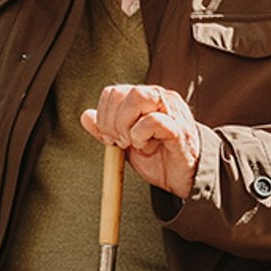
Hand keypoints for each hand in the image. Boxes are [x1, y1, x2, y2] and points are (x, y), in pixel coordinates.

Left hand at [81, 84, 200, 197]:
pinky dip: (140, 135)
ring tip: (132, 143)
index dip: (104, 115)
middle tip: (118, 142)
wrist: (185, 178)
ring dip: (125, 124)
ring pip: (137, 98)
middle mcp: (160, 98)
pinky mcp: (180, 128)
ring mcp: (172, 110)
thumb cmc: (159, 158)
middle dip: (111, 121)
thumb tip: (85, 116)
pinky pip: (153, 121)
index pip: (114, 92)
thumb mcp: (126, 144)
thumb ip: (106, 130)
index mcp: (146, 99)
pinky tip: (146, 146)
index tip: (108, 138)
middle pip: (122, 92)